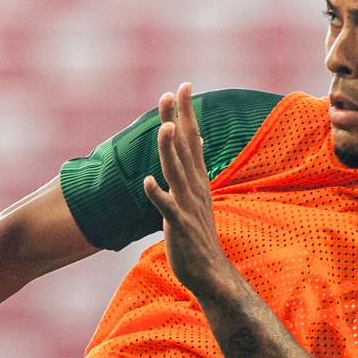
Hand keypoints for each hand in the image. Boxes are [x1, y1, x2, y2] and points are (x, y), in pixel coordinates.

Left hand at [141, 83, 240, 300]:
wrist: (210, 272)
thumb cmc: (199, 232)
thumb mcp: (199, 193)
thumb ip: (196, 164)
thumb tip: (199, 138)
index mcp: (198, 179)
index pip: (193, 138)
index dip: (187, 113)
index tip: (183, 85)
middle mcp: (194, 187)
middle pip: (185, 148)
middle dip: (178, 120)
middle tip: (171, 92)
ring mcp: (188, 206)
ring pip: (177, 172)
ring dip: (169, 150)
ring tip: (163, 128)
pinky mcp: (180, 227)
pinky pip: (168, 208)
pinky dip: (159, 195)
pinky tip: (147, 182)